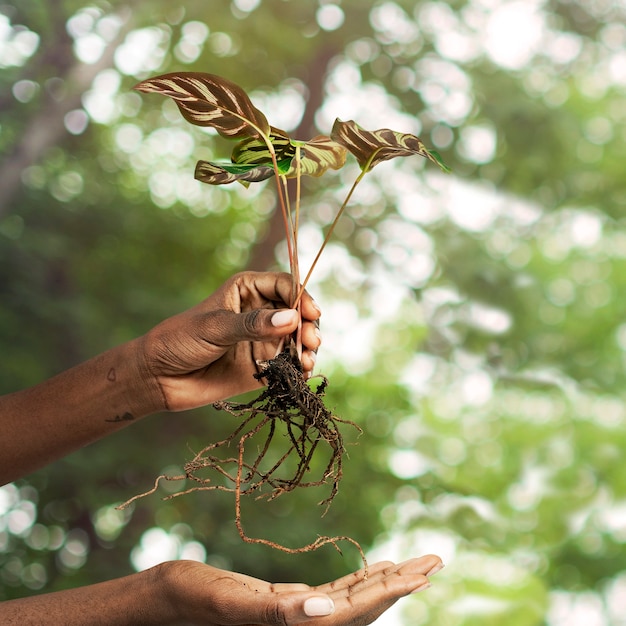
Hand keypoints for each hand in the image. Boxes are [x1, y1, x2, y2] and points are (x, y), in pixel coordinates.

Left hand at [139, 272, 321, 410]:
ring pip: (299, 339)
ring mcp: (264, 340)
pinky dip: (301, 368)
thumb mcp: (214, 327)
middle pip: (298, 312)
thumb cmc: (180, 340)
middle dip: (309, 325)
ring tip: (308, 359)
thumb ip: (252, 324)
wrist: (159, 378)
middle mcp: (261, 312)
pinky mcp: (265, 366)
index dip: (301, 296)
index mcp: (248, 290)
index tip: (311, 313)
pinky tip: (303, 372)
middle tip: (311, 340)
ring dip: (309, 347)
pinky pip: (291, 364)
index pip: (285, 285)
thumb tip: (292, 319)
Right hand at [157, 555, 443, 624]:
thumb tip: (323, 609)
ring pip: (353, 597)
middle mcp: (306, 625)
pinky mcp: (287, 605)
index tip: (426, 570)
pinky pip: (332, 592)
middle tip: (435, 559)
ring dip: (384, 579)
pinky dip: (356, 580)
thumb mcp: (228, 603)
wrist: (167, 601)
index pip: (358, 610)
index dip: (394, 589)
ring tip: (414, 563)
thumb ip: (276, 612)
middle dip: (402, 582)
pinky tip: (371, 569)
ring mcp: (299, 616)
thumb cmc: (190, 602)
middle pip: (366, 605)